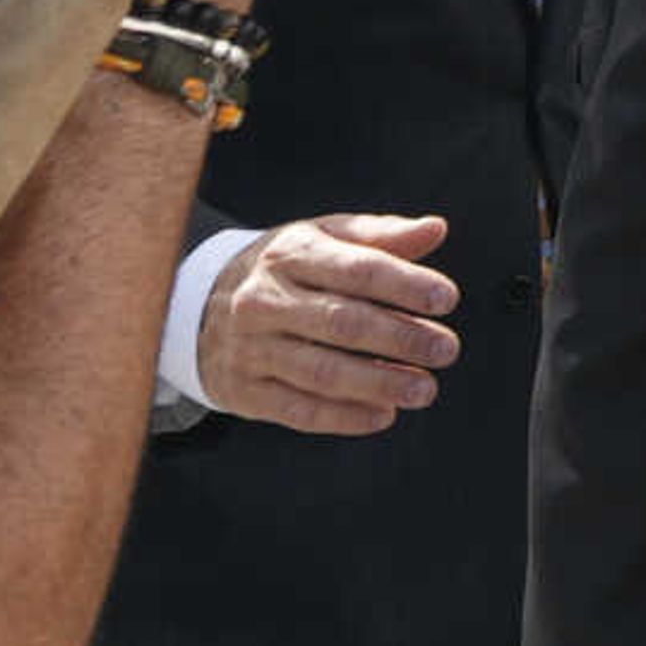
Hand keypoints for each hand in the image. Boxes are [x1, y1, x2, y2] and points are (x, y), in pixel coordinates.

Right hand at [194, 212, 459, 432]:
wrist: (198, 306)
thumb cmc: (287, 270)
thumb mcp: (325, 239)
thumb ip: (381, 236)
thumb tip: (436, 228)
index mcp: (290, 255)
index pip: (356, 269)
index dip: (405, 284)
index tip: (447, 298)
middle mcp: (265, 301)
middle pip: (343, 322)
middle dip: (401, 338)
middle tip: (446, 349)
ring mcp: (251, 349)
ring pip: (323, 372)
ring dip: (380, 383)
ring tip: (425, 389)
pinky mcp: (245, 391)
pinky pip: (300, 411)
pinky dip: (345, 417)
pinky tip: (384, 415)